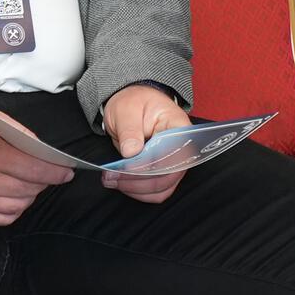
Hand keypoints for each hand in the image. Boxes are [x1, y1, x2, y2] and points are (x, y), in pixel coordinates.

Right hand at [0, 101, 73, 227]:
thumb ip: (20, 135)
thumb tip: (44, 151)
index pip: (36, 169)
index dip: (57, 172)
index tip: (66, 171)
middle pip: (30, 189)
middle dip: (44, 180)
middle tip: (45, 170)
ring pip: (19, 206)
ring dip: (29, 195)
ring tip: (26, 180)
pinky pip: (2, 218)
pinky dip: (14, 209)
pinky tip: (12, 195)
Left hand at [98, 82, 194, 203]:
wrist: (132, 104)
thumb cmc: (133, 102)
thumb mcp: (127, 109)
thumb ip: (130, 130)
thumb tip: (131, 152)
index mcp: (179, 128)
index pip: (172, 154)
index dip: (149, 164)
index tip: (127, 166)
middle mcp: (182, 149)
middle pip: (169, 175)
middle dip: (138, 180)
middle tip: (112, 176)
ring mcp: (175, 163)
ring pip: (163, 188)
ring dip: (136, 189)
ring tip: (112, 179)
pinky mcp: (165, 173)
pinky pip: (157, 191)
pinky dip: (139, 192)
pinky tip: (121, 183)